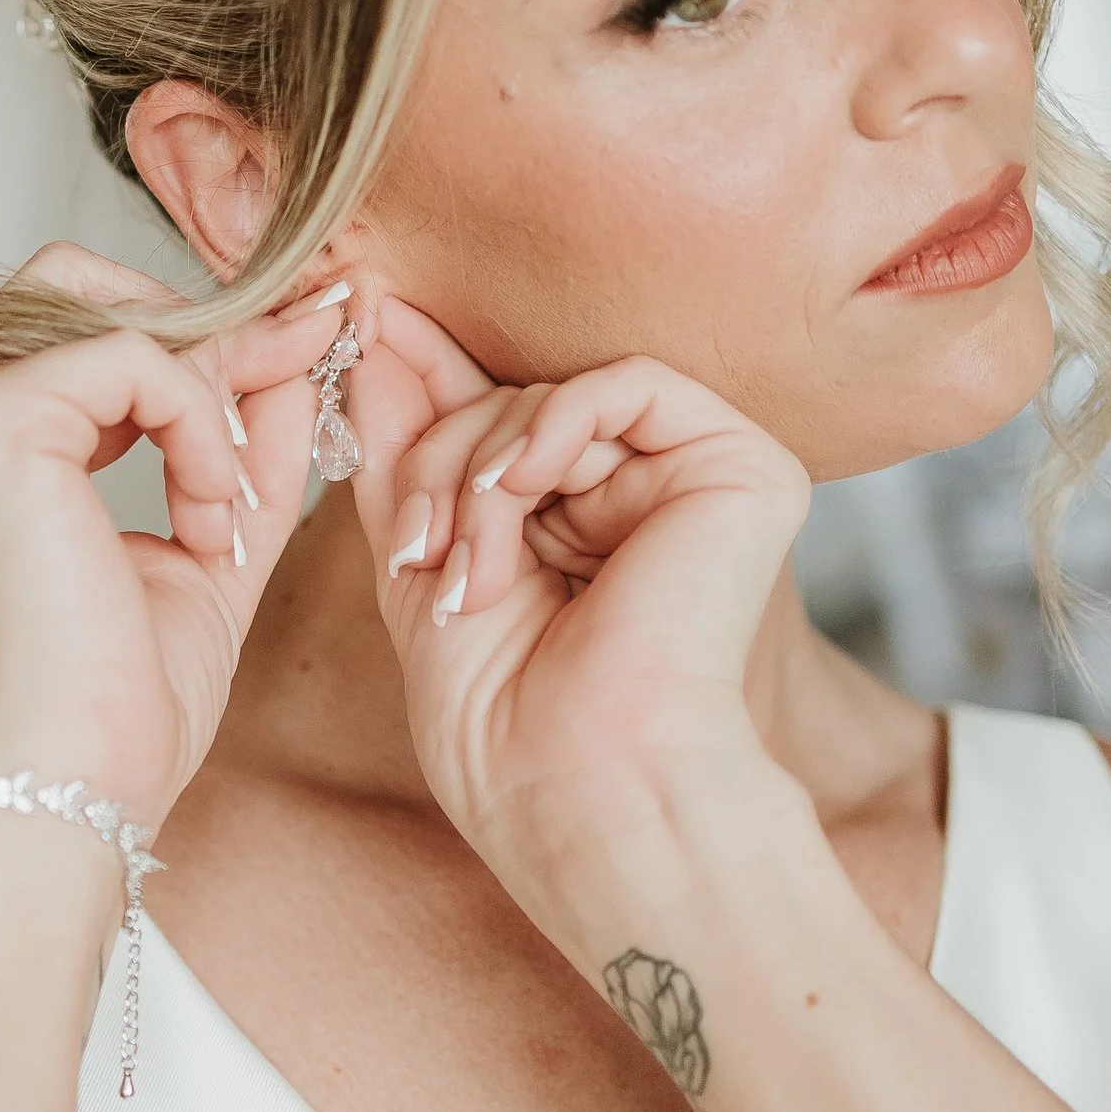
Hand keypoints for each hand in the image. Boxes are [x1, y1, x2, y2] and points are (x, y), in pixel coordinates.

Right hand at [0, 248, 342, 831]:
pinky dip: (201, 427)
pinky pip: (137, 357)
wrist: (65, 799)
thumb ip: (244, 439)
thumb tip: (300, 347)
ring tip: (230, 502)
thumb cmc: (112, 710)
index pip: (86, 325)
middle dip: (205, 333)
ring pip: (112, 308)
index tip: (312, 347)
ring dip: (209, 389)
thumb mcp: (206, 541)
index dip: (208, 340)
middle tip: (295, 379)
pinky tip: (209, 520)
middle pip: (80, 280)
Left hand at [344, 293, 809, 905]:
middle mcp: (640, 502)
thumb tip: (377, 333)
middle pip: (514, 405)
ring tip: (473, 565)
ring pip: (559, 395)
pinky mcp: (748, 473)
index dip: (427, 378)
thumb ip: (406, 446)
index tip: (362, 326)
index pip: (495, 420)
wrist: (577, 785)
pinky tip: (522, 487)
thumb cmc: (501, 724)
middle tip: (419, 548)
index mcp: (575, 529)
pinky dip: (555, 422)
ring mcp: (696, 486)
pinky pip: (632, 383)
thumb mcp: (422, 559)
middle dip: (441, 461)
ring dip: (485, 466)